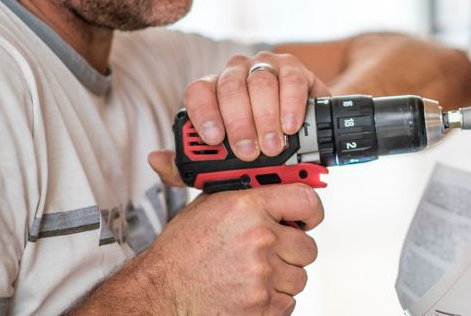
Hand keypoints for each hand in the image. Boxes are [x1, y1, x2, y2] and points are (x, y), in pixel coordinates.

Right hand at [69, 184, 322, 314]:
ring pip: (299, 276)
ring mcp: (262, 273)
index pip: (306, 200)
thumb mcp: (206, 205)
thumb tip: (257, 168)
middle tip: (269, 252)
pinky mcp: (262, 304)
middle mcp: (258, 237)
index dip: (311, 211)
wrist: (159, 293)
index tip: (308, 217)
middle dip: (291, 251)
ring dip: (281, 278)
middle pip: (307, 245)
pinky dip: (273, 301)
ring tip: (251, 273)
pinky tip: (249, 291)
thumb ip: (239, 188)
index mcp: (247, 206)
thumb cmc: (180, 253)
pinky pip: (288, 301)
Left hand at [184, 52, 329, 159]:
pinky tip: (290, 125)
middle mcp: (235, 74)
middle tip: (248, 152)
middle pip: (230, 88)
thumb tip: (155, 159)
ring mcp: (263, 66)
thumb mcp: (220, 162)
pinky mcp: (292, 68)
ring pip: (260, 83)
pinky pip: (290, 79)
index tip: (213, 139)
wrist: (298, 138)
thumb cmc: (254, 146)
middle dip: (239, 123)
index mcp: (212, 90)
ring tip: (272, 146)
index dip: (204, 114)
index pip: (198, 91)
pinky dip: (290, 104)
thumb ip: (185, 166)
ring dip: (266, 117)